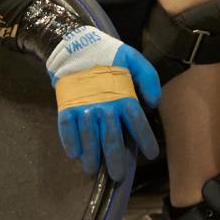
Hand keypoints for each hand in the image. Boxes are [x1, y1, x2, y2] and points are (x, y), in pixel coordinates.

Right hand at [46, 27, 160, 180]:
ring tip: (94, 169)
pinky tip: (75, 154)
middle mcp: (104, 106)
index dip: (145, 140)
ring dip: (92, 156)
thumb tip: (154, 103)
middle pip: (112, 139)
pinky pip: (66, 130)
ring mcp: (83, 108)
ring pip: (89, 139)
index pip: (137, 124)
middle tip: (118, 175)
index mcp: (123, 95)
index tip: (150, 154)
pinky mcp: (66, 107)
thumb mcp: (134, 58)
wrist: (75, 44)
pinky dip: (70, 143)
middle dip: (116, 160)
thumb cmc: (108, 54)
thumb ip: (148, 78)